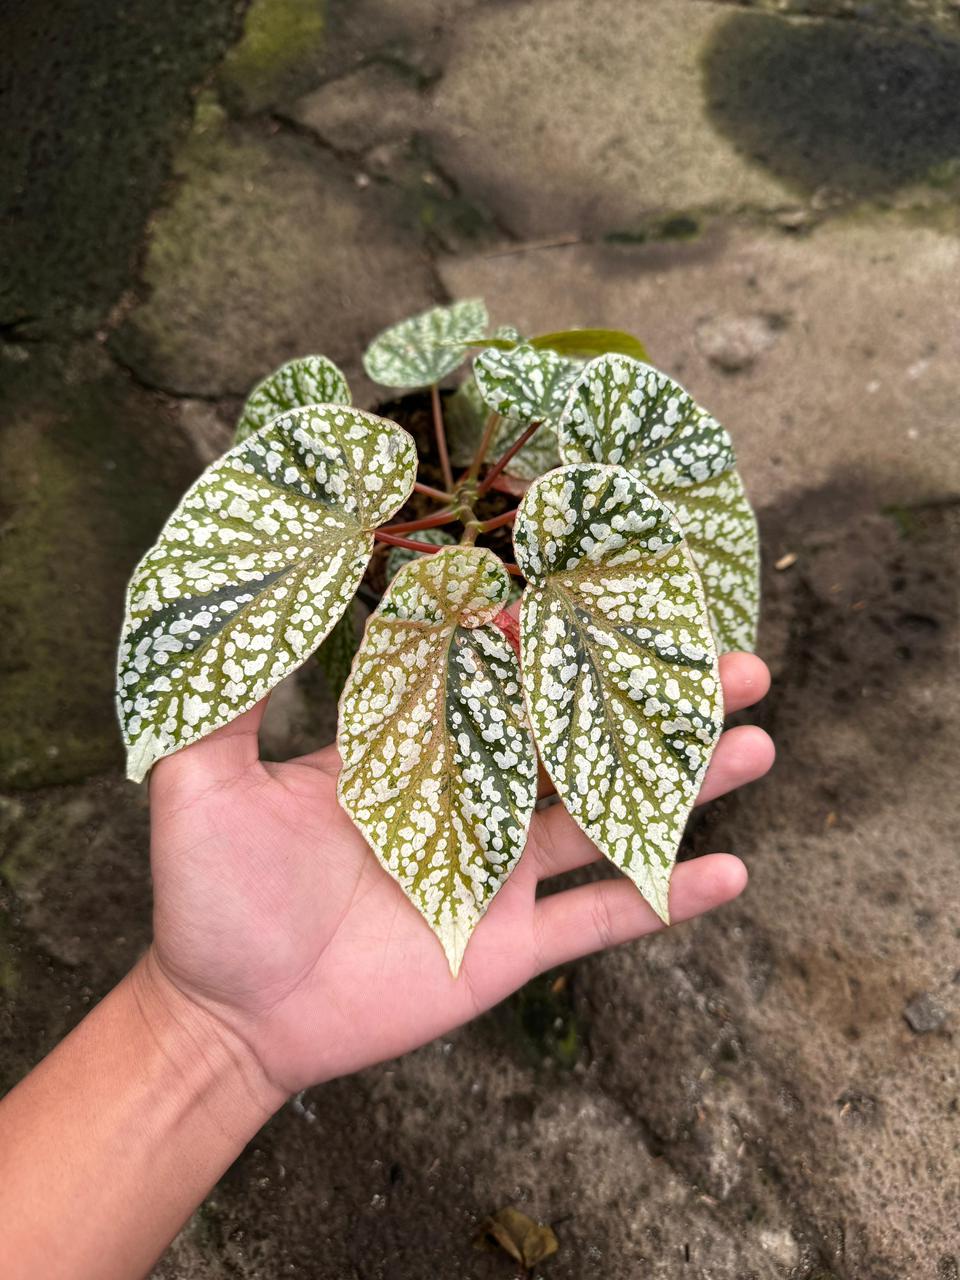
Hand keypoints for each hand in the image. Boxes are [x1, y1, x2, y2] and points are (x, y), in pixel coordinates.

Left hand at [146, 653, 772, 1097]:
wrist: (228, 1016)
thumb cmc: (210, 895)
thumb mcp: (203, 780)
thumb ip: (231, 695)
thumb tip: (251, 594)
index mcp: (413, 746)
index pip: (505, 675)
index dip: (569, 636)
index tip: (629, 594)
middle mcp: (469, 798)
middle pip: (580, 735)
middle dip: (658, 700)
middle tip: (740, 662)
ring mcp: (497, 872)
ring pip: (607, 816)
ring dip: (683, 783)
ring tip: (759, 743)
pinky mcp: (510, 945)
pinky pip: (601, 919)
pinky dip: (664, 898)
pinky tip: (731, 871)